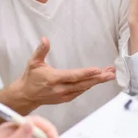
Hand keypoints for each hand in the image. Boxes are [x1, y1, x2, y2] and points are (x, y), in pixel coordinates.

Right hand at [0, 37, 115, 115]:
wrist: (26, 95)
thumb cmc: (30, 77)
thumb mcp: (33, 62)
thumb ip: (41, 50)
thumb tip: (45, 39)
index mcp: (53, 79)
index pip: (73, 76)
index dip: (86, 73)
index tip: (98, 70)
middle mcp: (60, 89)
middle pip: (83, 84)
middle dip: (99, 78)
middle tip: (111, 73)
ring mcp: (64, 95)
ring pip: (84, 88)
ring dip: (97, 82)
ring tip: (109, 74)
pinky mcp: (65, 98)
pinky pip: (80, 92)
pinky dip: (90, 86)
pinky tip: (98, 80)